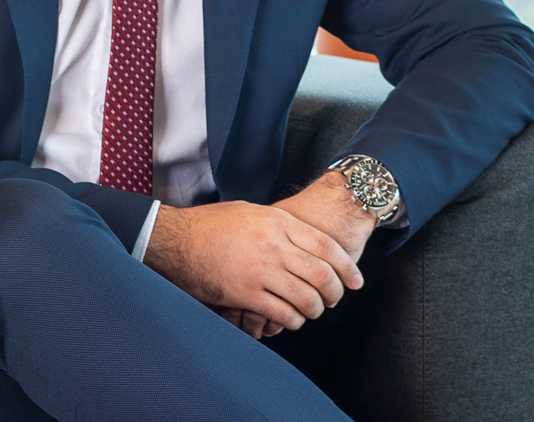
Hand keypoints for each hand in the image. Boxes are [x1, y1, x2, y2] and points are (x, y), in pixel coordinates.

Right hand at [143, 199, 363, 339]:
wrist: (176, 239)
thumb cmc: (211, 224)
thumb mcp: (249, 212)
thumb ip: (278, 224)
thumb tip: (305, 239)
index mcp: (276, 221)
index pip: (326, 247)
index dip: (347, 267)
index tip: (356, 281)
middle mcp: (273, 245)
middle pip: (323, 275)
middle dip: (336, 293)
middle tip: (335, 300)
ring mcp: (260, 271)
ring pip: (306, 300)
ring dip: (314, 311)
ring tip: (310, 311)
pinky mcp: (245, 294)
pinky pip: (283, 315)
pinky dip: (292, 322)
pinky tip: (288, 320)